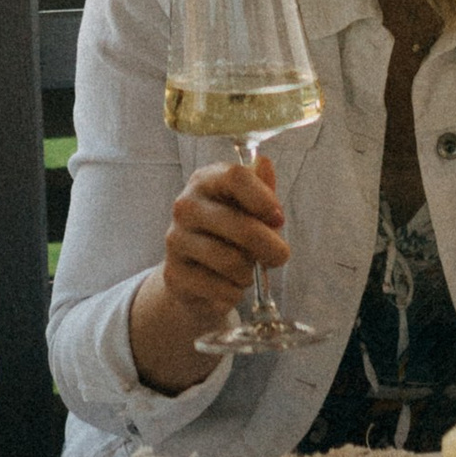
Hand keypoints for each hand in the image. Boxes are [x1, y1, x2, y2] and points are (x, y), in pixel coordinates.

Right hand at [126, 159, 288, 393]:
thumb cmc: (229, 236)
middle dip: (271, 247)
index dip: (264, 198)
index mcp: (205, 180)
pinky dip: (234, 293)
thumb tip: (266, 163)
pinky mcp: (174, 273)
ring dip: (248, 273)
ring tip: (244, 271)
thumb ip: (261, 190)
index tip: (279, 218)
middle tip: (280, 256)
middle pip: (241, 225)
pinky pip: (220, 288)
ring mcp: (176, 240)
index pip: (236, 177)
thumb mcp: (249, 210)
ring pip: (232, 261)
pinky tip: (227, 286)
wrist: (195, 278)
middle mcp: (185, 206)